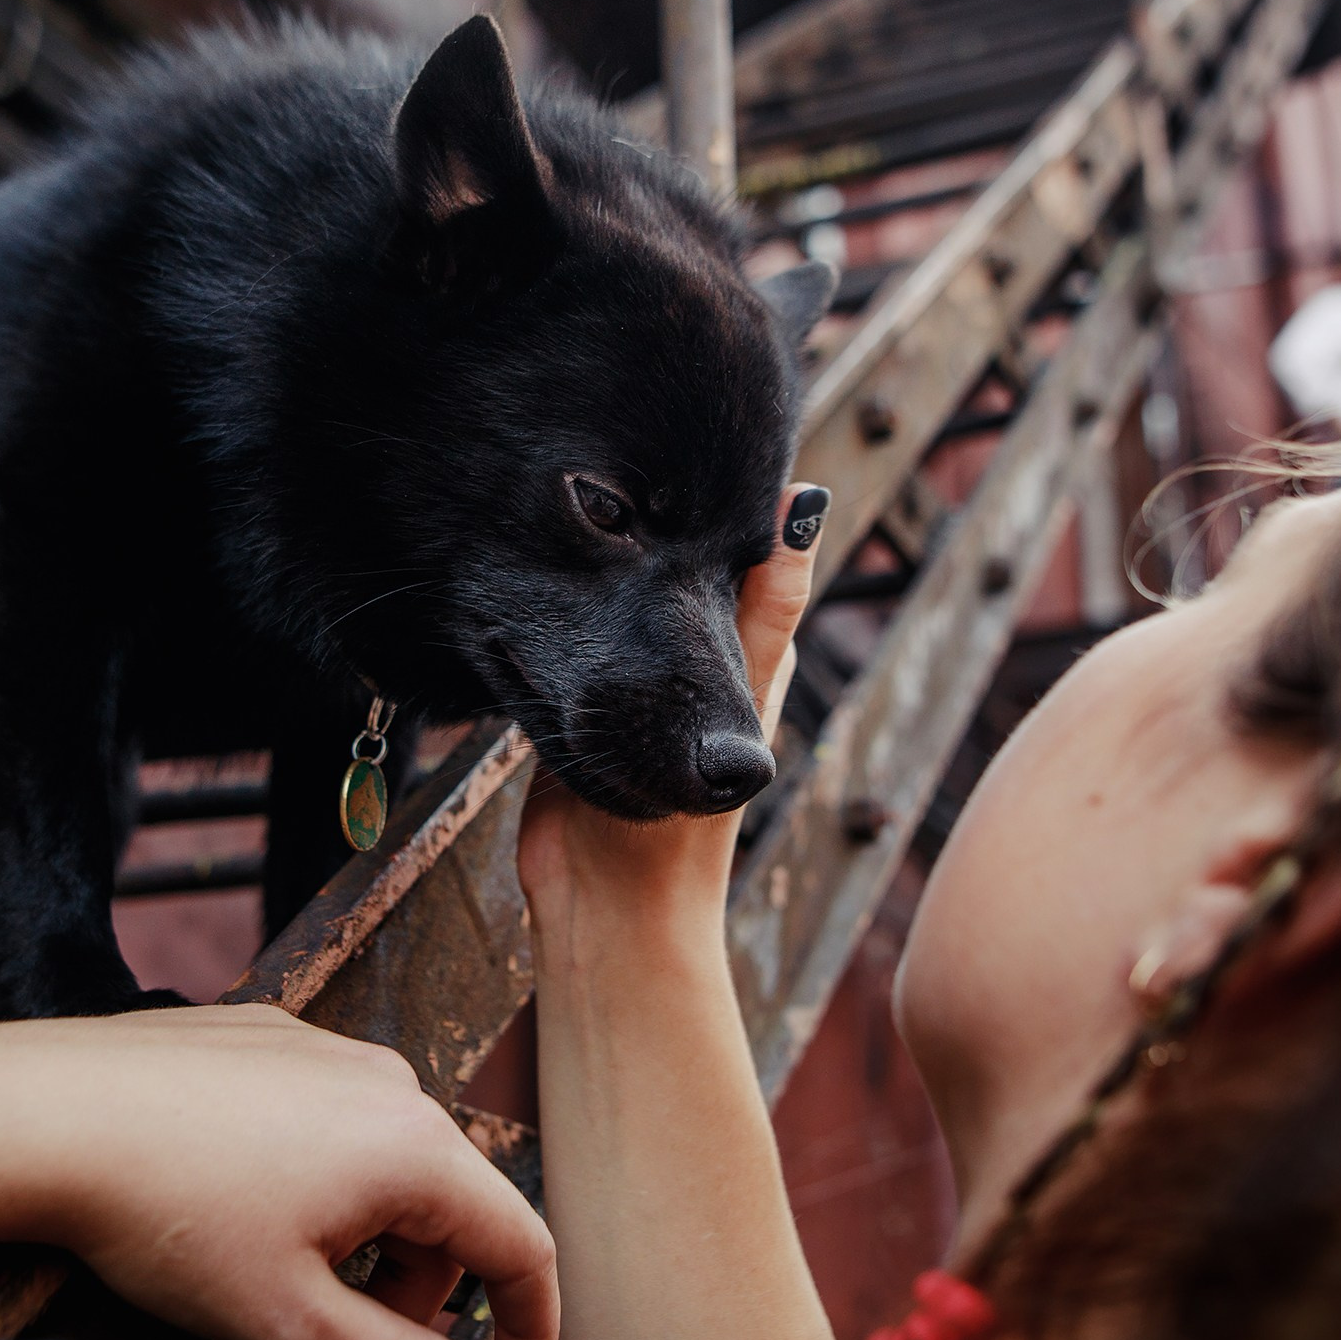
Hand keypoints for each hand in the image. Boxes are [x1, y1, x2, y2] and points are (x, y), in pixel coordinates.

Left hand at [0, 1007, 556, 1339]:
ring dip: (358, 1239)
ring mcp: (326, 1048)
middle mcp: (388, 1080)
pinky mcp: (270, 1035)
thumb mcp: (288, 1321)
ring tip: (270, 1285)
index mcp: (414, 1146)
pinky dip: (310, 1179)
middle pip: (445, 1208)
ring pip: (382, 1162)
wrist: (45, 1111)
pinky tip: (230, 1209)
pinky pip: (326, 1117)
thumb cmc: (166, 1216)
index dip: (530, 1328)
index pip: (520, 1244)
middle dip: (410, 1295)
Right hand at [517, 481, 822, 940]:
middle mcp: (687, 663)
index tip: (703, 429)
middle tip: (612, 444)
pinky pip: (570, 641)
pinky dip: (558, 606)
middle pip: (669, 571)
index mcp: (743, 657)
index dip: (731, 499)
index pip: (741, 556)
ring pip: (617, 601)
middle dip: (648, 521)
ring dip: (600, 561)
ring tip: (571, 488)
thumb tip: (806, 502)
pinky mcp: (576, 706)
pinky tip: (534, 562)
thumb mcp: (739, 694)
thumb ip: (762, 606)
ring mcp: (630, 684)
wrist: (608, 911)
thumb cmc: (690, 822)